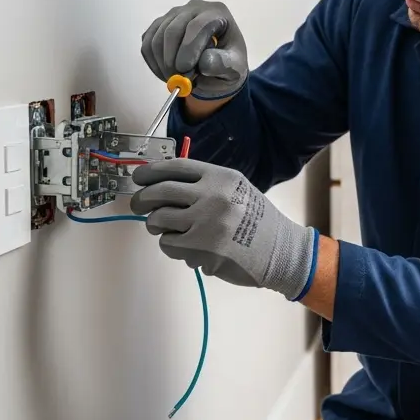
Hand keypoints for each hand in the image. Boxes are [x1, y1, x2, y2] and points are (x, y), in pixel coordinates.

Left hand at [129, 158, 317, 299]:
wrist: (280, 252)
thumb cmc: (258, 222)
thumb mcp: (237, 190)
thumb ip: (205, 185)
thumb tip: (162, 185)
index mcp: (221, 177)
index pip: (175, 168)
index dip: (150, 172)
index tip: (139, 178)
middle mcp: (213, 196)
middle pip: (160, 192)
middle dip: (142, 199)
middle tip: (138, 205)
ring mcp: (206, 222)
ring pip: (158, 219)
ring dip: (155, 224)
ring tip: (163, 227)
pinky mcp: (200, 248)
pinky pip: (167, 243)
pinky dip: (170, 245)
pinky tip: (183, 245)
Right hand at [141, 0, 248, 99]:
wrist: (217, 65)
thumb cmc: (229, 64)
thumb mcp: (236, 68)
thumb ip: (223, 64)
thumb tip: (204, 62)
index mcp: (217, 13)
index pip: (197, 26)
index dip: (189, 48)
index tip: (185, 70)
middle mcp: (194, 8)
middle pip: (173, 30)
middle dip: (172, 59)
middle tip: (178, 80)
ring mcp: (173, 14)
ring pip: (157, 38)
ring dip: (162, 64)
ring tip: (176, 79)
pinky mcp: (158, 25)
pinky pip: (147, 43)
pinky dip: (153, 63)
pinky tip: (166, 74)